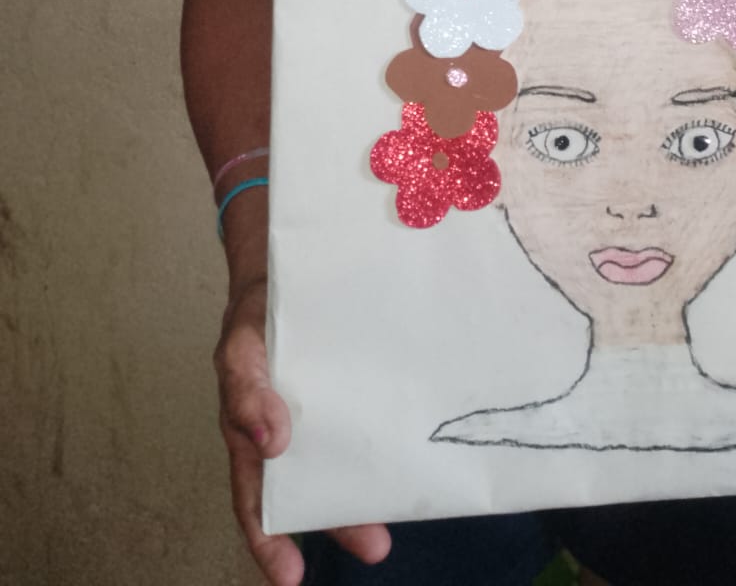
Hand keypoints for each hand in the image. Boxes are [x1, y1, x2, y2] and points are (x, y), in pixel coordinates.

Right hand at [216, 275, 392, 585]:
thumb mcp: (240, 348)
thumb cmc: (256, 313)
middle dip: (340, 521)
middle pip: (311, 488)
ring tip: (403, 509)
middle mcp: (291, 429)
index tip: (290, 578)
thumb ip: (247, 392)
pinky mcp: (356, 386)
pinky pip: (370, 418)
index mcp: (255, 431)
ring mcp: (326, 410)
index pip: (257, 496)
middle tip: (376, 546)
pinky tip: (413, 445)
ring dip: (370, 486)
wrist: (284, 263)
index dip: (270, 539)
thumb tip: (271, 444)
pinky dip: (387, 438)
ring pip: (346, 459)